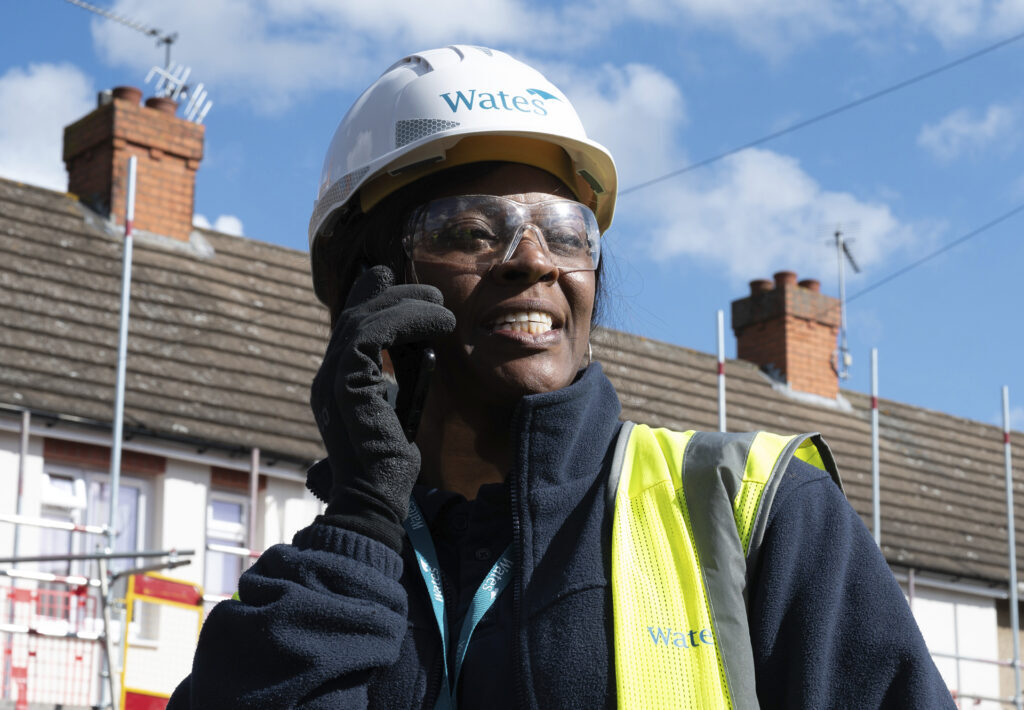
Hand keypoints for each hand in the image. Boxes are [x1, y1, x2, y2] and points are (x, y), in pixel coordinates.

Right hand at [307, 265, 455, 549]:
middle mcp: (328, 378)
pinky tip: (437, 323)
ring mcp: (333, 379)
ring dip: (407, 304)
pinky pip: (374, 333)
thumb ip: (394, 384)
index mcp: (336, 384)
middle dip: (390, 293)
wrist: (374, 500)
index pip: (348, 328)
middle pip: (354, 316)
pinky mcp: (348, 384)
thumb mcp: (394, 413)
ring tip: (442, 307)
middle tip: (429, 292)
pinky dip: (408, 319)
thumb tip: (413, 355)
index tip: (390, 278)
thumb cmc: (388, 467)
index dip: (367, 297)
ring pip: (364, 318)